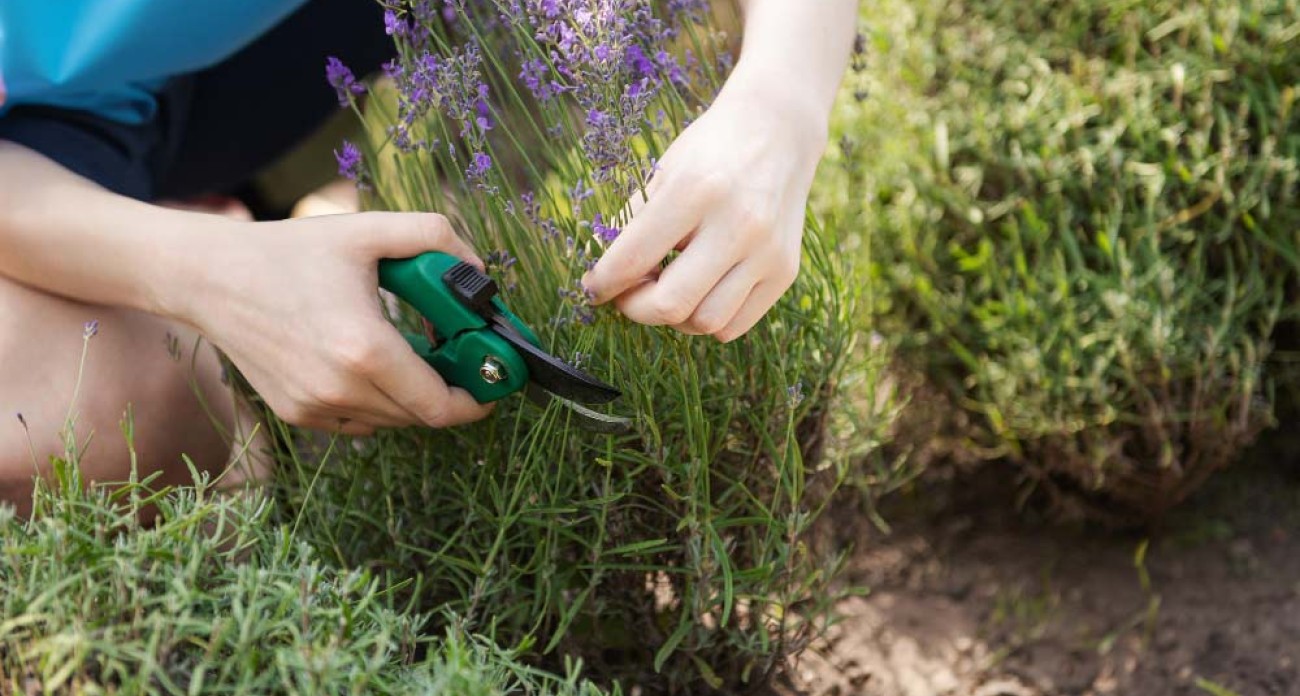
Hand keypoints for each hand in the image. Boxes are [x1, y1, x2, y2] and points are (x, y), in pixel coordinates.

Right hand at [174, 212, 492, 435]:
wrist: (209, 278)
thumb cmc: (289, 252)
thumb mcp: (369, 230)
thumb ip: (435, 237)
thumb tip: (478, 271)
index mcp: (364, 350)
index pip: (440, 405)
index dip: (477, 401)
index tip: (492, 383)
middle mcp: (340, 390)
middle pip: (421, 414)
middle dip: (449, 389)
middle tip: (454, 354)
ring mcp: (315, 408)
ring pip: (392, 420)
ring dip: (411, 394)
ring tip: (406, 349)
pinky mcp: (298, 414)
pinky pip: (360, 421)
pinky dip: (377, 400)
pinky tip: (368, 362)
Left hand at [582, 79, 827, 341]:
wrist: (778, 131)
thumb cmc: (710, 151)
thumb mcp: (663, 173)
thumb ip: (631, 225)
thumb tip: (602, 278)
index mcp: (696, 190)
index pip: (634, 258)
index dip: (603, 283)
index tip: (593, 287)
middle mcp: (737, 224)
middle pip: (671, 304)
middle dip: (635, 309)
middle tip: (628, 293)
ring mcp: (767, 252)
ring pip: (705, 323)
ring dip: (674, 317)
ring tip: (667, 288)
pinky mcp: (785, 271)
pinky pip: (734, 325)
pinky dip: (707, 320)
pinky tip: (699, 292)